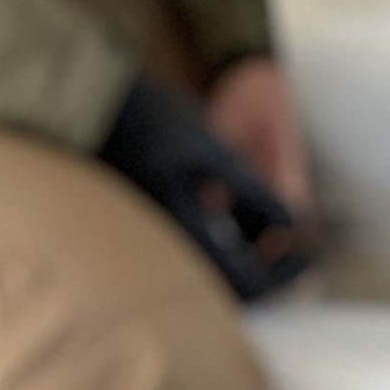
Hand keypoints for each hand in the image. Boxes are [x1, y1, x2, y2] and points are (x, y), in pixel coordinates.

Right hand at [97, 75, 311, 304]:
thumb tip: (292, 223)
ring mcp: (145, 243)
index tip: (308, 254)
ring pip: (204, 273)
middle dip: (264, 272)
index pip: (246, 282)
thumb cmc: (145, 118)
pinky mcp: (136, 230)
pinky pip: (184, 256)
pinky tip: (230, 220)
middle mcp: (160, 250)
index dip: (284, 274)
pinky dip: (215, 248)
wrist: (81, 101)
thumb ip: (254, 191)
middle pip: (224, 288)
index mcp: (181, 235)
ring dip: (240, 260)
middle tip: (292, 251)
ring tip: (267, 231)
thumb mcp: (211, 148)